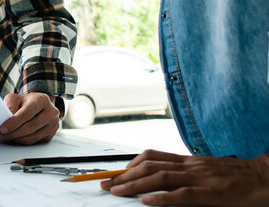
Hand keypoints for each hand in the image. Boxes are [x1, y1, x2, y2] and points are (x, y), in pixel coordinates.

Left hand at [0, 92, 59, 144]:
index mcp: (42, 100)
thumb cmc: (25, 102)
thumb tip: (6, 120)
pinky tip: (16, 138)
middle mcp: (51, 112)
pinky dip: (23, 141)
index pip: (27, 113)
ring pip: (32, 137)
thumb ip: (9, 106)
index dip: (13, 123)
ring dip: (17, 139)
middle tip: (1, 136)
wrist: (38, 105)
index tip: (2, 129)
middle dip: (13, 133)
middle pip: (30, 127)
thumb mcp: (15, 98)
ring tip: (6, 138)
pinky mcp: (51, 134)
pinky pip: (35, 142)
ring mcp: (53, 124)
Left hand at [100, 149, 268, 205]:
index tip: (112, 173)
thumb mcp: (206, 171)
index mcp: (188, 161)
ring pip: (161, 177)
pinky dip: (162, 197)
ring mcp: (202, 178)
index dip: (128, 165)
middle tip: (106, 184)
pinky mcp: (214, 193)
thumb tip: (157, 184)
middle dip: (124, 176)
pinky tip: (147, 201)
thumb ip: (184, 175)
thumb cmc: (237, 177)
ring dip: (135, 185)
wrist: (267, 177)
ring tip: (117, 191)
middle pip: (149, 166)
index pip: (151, 157)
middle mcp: (191, 166)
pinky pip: (183, 194)